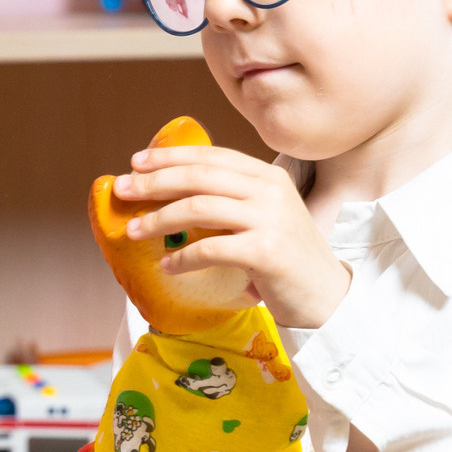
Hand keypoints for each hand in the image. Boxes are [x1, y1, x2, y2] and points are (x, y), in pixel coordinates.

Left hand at [112, 146, 351, 328]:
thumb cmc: (286, 259)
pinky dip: (183, 257)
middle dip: (154, 182)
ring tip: (134, 231)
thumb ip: (231, 200)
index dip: (170, 156)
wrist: (327, 296)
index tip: (136, 162)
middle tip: (123, 190)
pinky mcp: (267, 252)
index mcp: (267, 176)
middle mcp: (270, 191)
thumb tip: (171, 196)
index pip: (211, 156)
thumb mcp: (264, 216)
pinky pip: (211, 248)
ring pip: (199, 208)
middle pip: (198, 177)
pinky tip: (167, 265)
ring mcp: (270, 220)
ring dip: (159, 219)